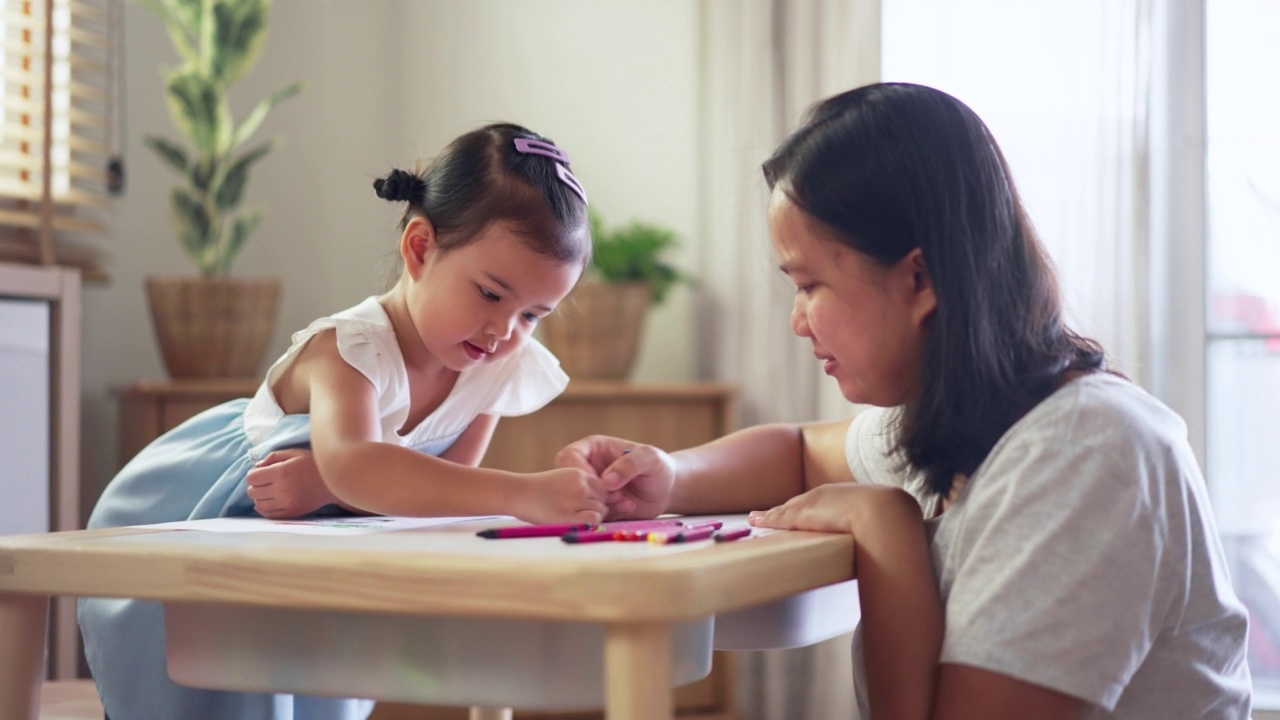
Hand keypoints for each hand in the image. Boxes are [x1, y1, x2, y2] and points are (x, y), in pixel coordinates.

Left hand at [245, 448, 341, 518]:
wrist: (334, 481)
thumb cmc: (313, 463)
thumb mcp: (294, 453)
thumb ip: (272, 457)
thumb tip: (256, 467)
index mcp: (281, 472)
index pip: (252, 478)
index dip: (254, 474)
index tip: (262, 472)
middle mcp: (282, 490)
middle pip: (253, 492)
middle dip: (257, 485)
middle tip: (266, 482)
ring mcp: (287, 504)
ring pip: (258, 504)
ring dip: (260, 498)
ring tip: (269, 492)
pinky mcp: (292, 513)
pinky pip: (268, 515)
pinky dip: (265, 509)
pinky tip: (270, 501)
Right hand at [516, 467, 607, 524]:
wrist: (517, 493)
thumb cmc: (537, 489)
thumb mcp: (562, 478)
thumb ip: (581, 485)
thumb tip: (600, 499)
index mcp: (578, 474)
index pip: (602, 486)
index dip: (599, 497)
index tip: (589, 504)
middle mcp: (580, 485)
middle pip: (603, 498)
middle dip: (597, 506)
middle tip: (583, 513)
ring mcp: (575, 500)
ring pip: (601, 510)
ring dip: (594, 516)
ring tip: (578, 518)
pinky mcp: (570, 516)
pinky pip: (593, 520)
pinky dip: (590, 523)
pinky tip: (577, 523)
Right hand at [555, 435, 675, 519]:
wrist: (667, 490)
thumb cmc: (659, 467)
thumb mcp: (649, 458)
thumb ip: (629, 464)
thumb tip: (606, 480)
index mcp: (592, 448)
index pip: (568, 456)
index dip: (577, 470)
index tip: (598, 483)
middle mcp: (587, 468)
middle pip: (566, 481)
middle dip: (589, 491)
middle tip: (614, 495)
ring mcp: (590, 489)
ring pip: (576, 500)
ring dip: (599, 505)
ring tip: (625, 501)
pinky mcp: (596, 507)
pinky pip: (589, 514)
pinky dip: (605, 515)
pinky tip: (626, 509)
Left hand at [748, 483, 920, 534]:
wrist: (884, 514)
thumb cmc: (890, 522)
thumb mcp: (886, 522)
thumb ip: (885, 534)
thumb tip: (899, 555)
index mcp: (846, 496)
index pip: (821, 502)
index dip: (808, 508)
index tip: (798, 512)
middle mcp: (827, 496)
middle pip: (800, 503)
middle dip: (785, 509)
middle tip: (769, 514)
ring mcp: (813, 505)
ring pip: (786, 510)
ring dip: (771, 515)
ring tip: (756, 518)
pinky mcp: (802, 516)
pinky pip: (779, 518)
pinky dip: (766, 519)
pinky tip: (755, 521)